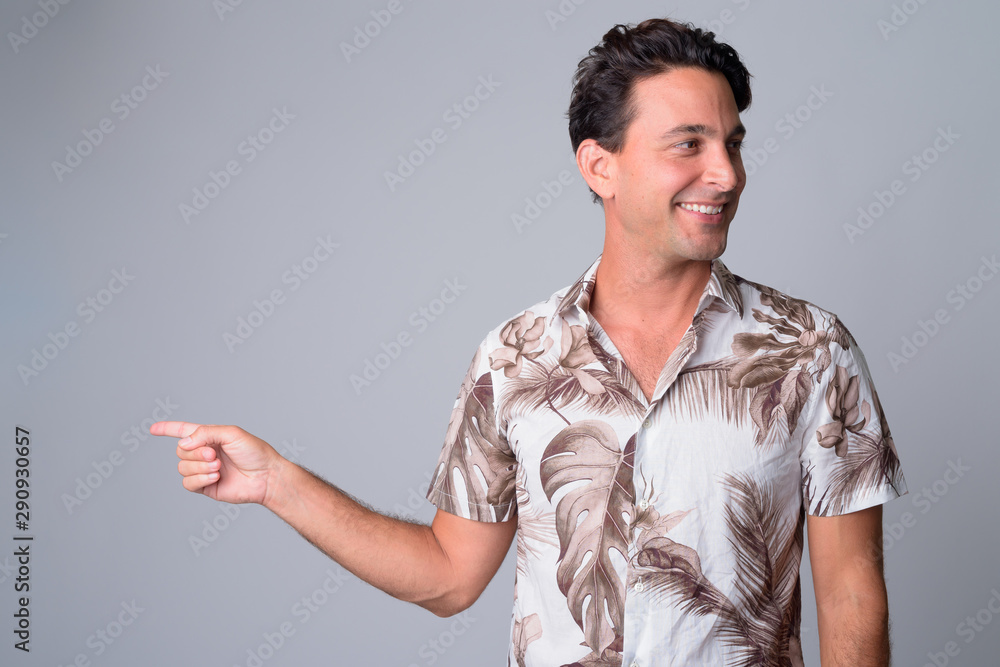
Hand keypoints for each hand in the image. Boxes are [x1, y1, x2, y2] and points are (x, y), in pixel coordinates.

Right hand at [151, 421, 281, 504]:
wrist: (266, 476)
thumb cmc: (254, 452)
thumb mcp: (231, 433)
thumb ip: (205, 433)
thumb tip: (182, 443)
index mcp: (210, 437)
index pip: (183, 431)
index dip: (167, 429)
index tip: (152, 428)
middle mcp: (204, 453)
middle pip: (180, 451)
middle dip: (195, 453)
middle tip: (214, 455)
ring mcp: (204, 470)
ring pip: (182, 468)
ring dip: (199, 467)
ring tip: (218, 467)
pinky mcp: (206, 487)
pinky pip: (188, 483)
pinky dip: (199, 479)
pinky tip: (215, 477)